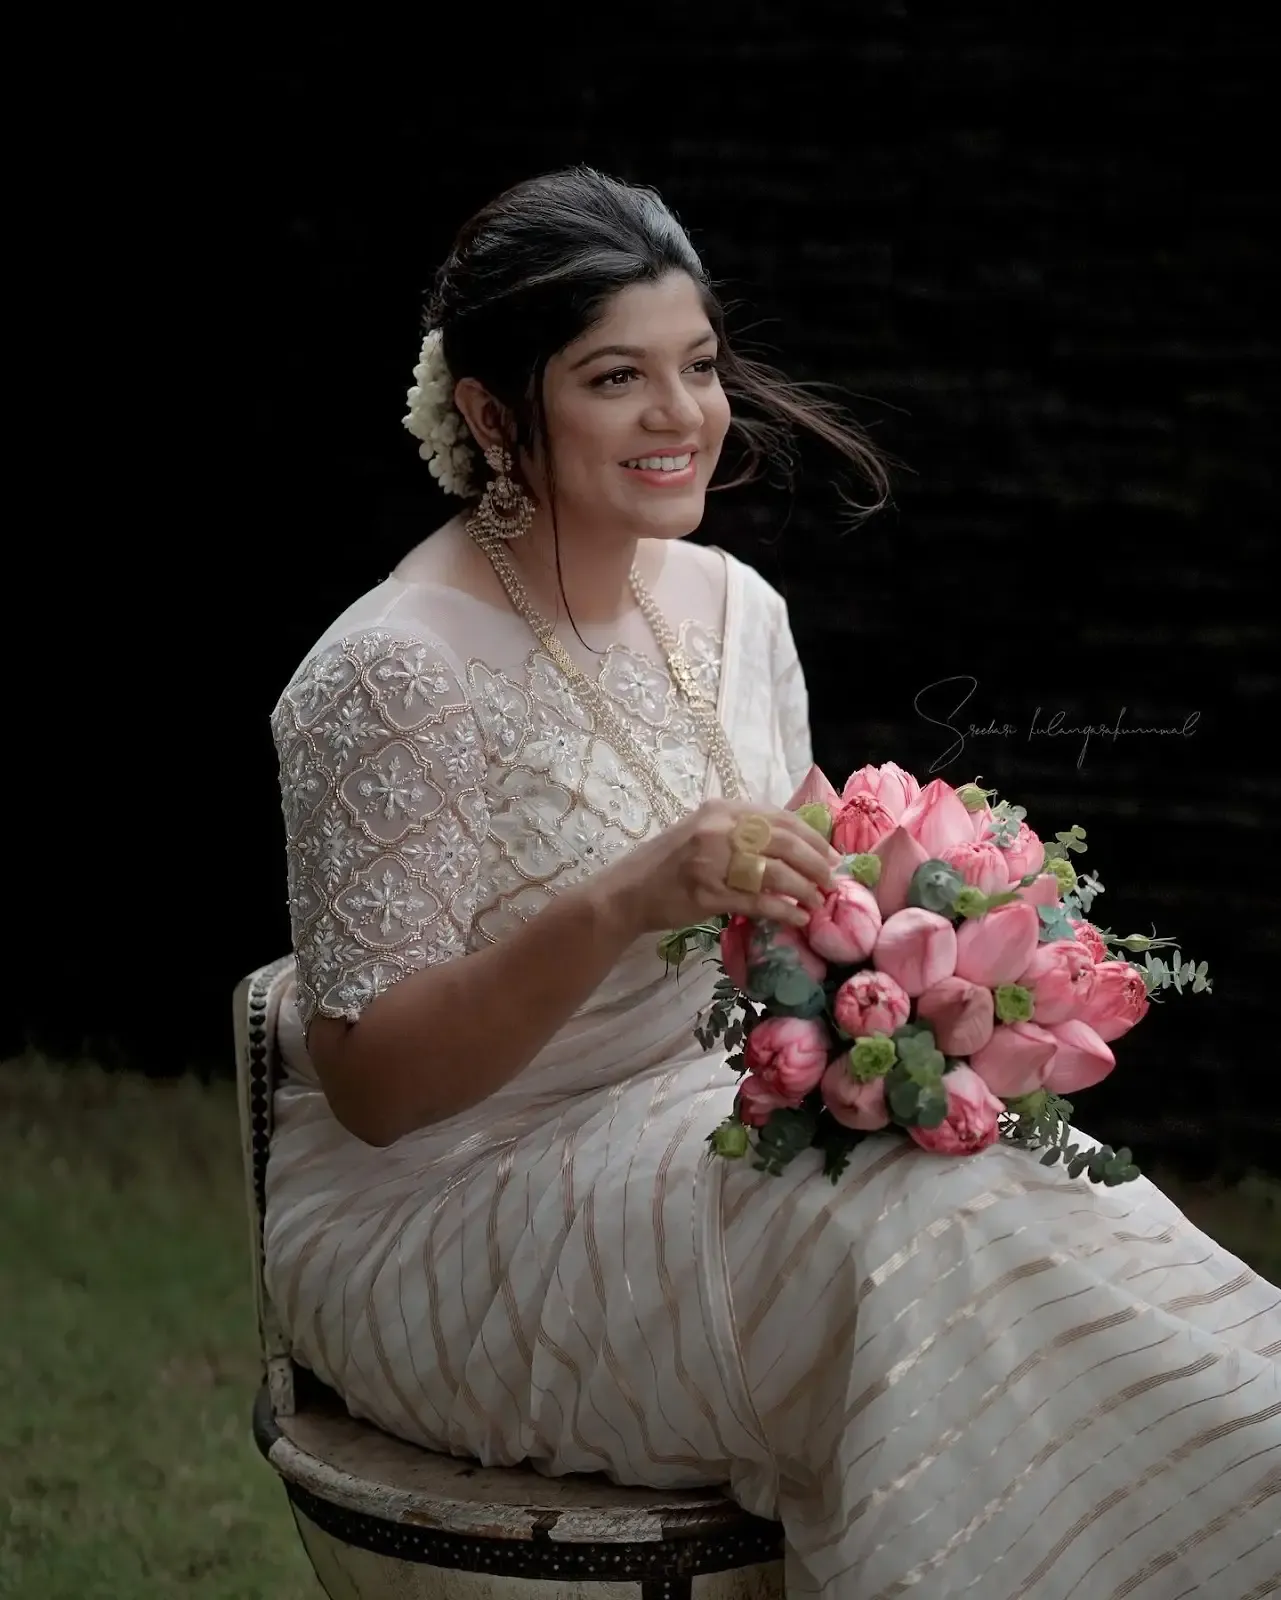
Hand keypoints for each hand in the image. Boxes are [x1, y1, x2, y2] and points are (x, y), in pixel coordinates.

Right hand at [600, 799, 842, 936]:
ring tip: (819, 902)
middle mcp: (718, 829)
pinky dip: (783, 910)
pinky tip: (797, 919)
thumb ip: (744, 834)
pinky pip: (757, 901)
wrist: (628, 891)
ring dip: (804, 889)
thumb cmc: (670, 864)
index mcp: (722, 809)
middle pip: (783, 842)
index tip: (832, 856)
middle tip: (832, 881)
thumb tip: (796, 849)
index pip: (780, 818)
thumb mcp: (706, 833)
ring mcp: (712, 860)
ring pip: (774, 872)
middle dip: (816, 863)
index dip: (812, 838)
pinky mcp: (708, 893)